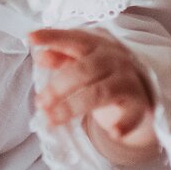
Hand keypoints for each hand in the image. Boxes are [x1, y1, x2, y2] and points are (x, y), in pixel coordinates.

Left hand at [29, 28, 158, 166]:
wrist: (140, 92)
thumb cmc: (103, 75)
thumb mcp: (84, 63)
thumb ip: (62, 59)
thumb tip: (40, 56)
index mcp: (98, 46)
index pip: (75, 39)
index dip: (53, 38)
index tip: (30, 38)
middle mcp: (114, 60)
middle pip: (84, 70)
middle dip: (59, 87)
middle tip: (40, 103)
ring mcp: (128, 81)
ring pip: (100, 92)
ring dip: (73, 106)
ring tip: (52, 119)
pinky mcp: (138, 104)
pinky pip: (132, 114)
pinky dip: (123, 123)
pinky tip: (113, 131)